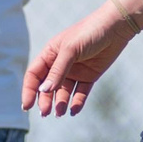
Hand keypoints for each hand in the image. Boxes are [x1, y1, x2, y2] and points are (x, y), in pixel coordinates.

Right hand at [24, 2, 142, 117]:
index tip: (27, 106)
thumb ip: (57, 71)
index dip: (29, 90)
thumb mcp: (70, 50)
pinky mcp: (89, 77)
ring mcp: (74, 72)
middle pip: (47, 87)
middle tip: (45, 113)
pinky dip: (77, 103)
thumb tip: (43, 91)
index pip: (34, 75)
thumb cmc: (88, 33)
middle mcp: (59, 65)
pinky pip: (80, 93)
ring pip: (63, 92)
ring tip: (60, 113)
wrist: (116, 27)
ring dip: (60, 103)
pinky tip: (74, 111)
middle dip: (45, 100)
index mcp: (49, 55)